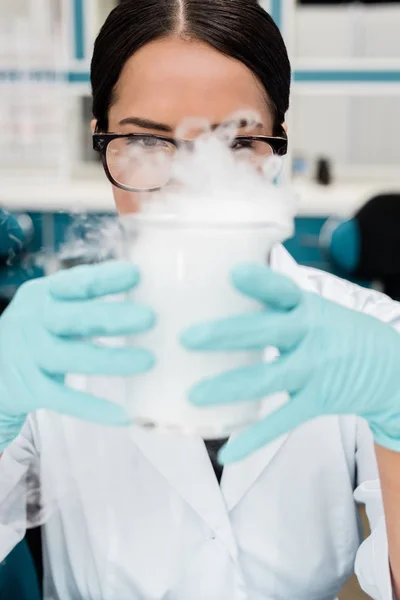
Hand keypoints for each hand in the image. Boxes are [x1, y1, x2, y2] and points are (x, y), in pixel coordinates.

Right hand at [0, 261, 154, 450]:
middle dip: (113, 317)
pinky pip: (66, 400)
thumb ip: (84, 294)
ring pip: (73, 358)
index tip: (137, 275)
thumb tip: (135, 278)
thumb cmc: (38, 330)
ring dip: (111, 359)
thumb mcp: (51, 304)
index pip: (77, 283)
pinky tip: (123, 415)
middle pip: (77, 318)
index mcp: (43, 294)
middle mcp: (33, 321)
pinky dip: (94, 409)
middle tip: (150, 317)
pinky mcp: (30, 389)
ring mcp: (30, 355)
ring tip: (148, 361)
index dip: (106, 278)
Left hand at [181, 265, 399, 462]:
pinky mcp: (317, 401)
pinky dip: (253, 439)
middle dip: (226, 334)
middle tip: (186, 338)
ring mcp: (314, 369)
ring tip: (194, 394)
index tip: (233, 273)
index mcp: (306, 306)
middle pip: (266, 332)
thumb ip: (275, 300)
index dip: (260, 281)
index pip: (282, 289)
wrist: (388, 366)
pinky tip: (227, 454)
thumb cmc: (335, 330)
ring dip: (229, 386)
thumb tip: (227, 276)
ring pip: (267, 379)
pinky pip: (281, 421)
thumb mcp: (313, 307)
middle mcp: (310, 335)